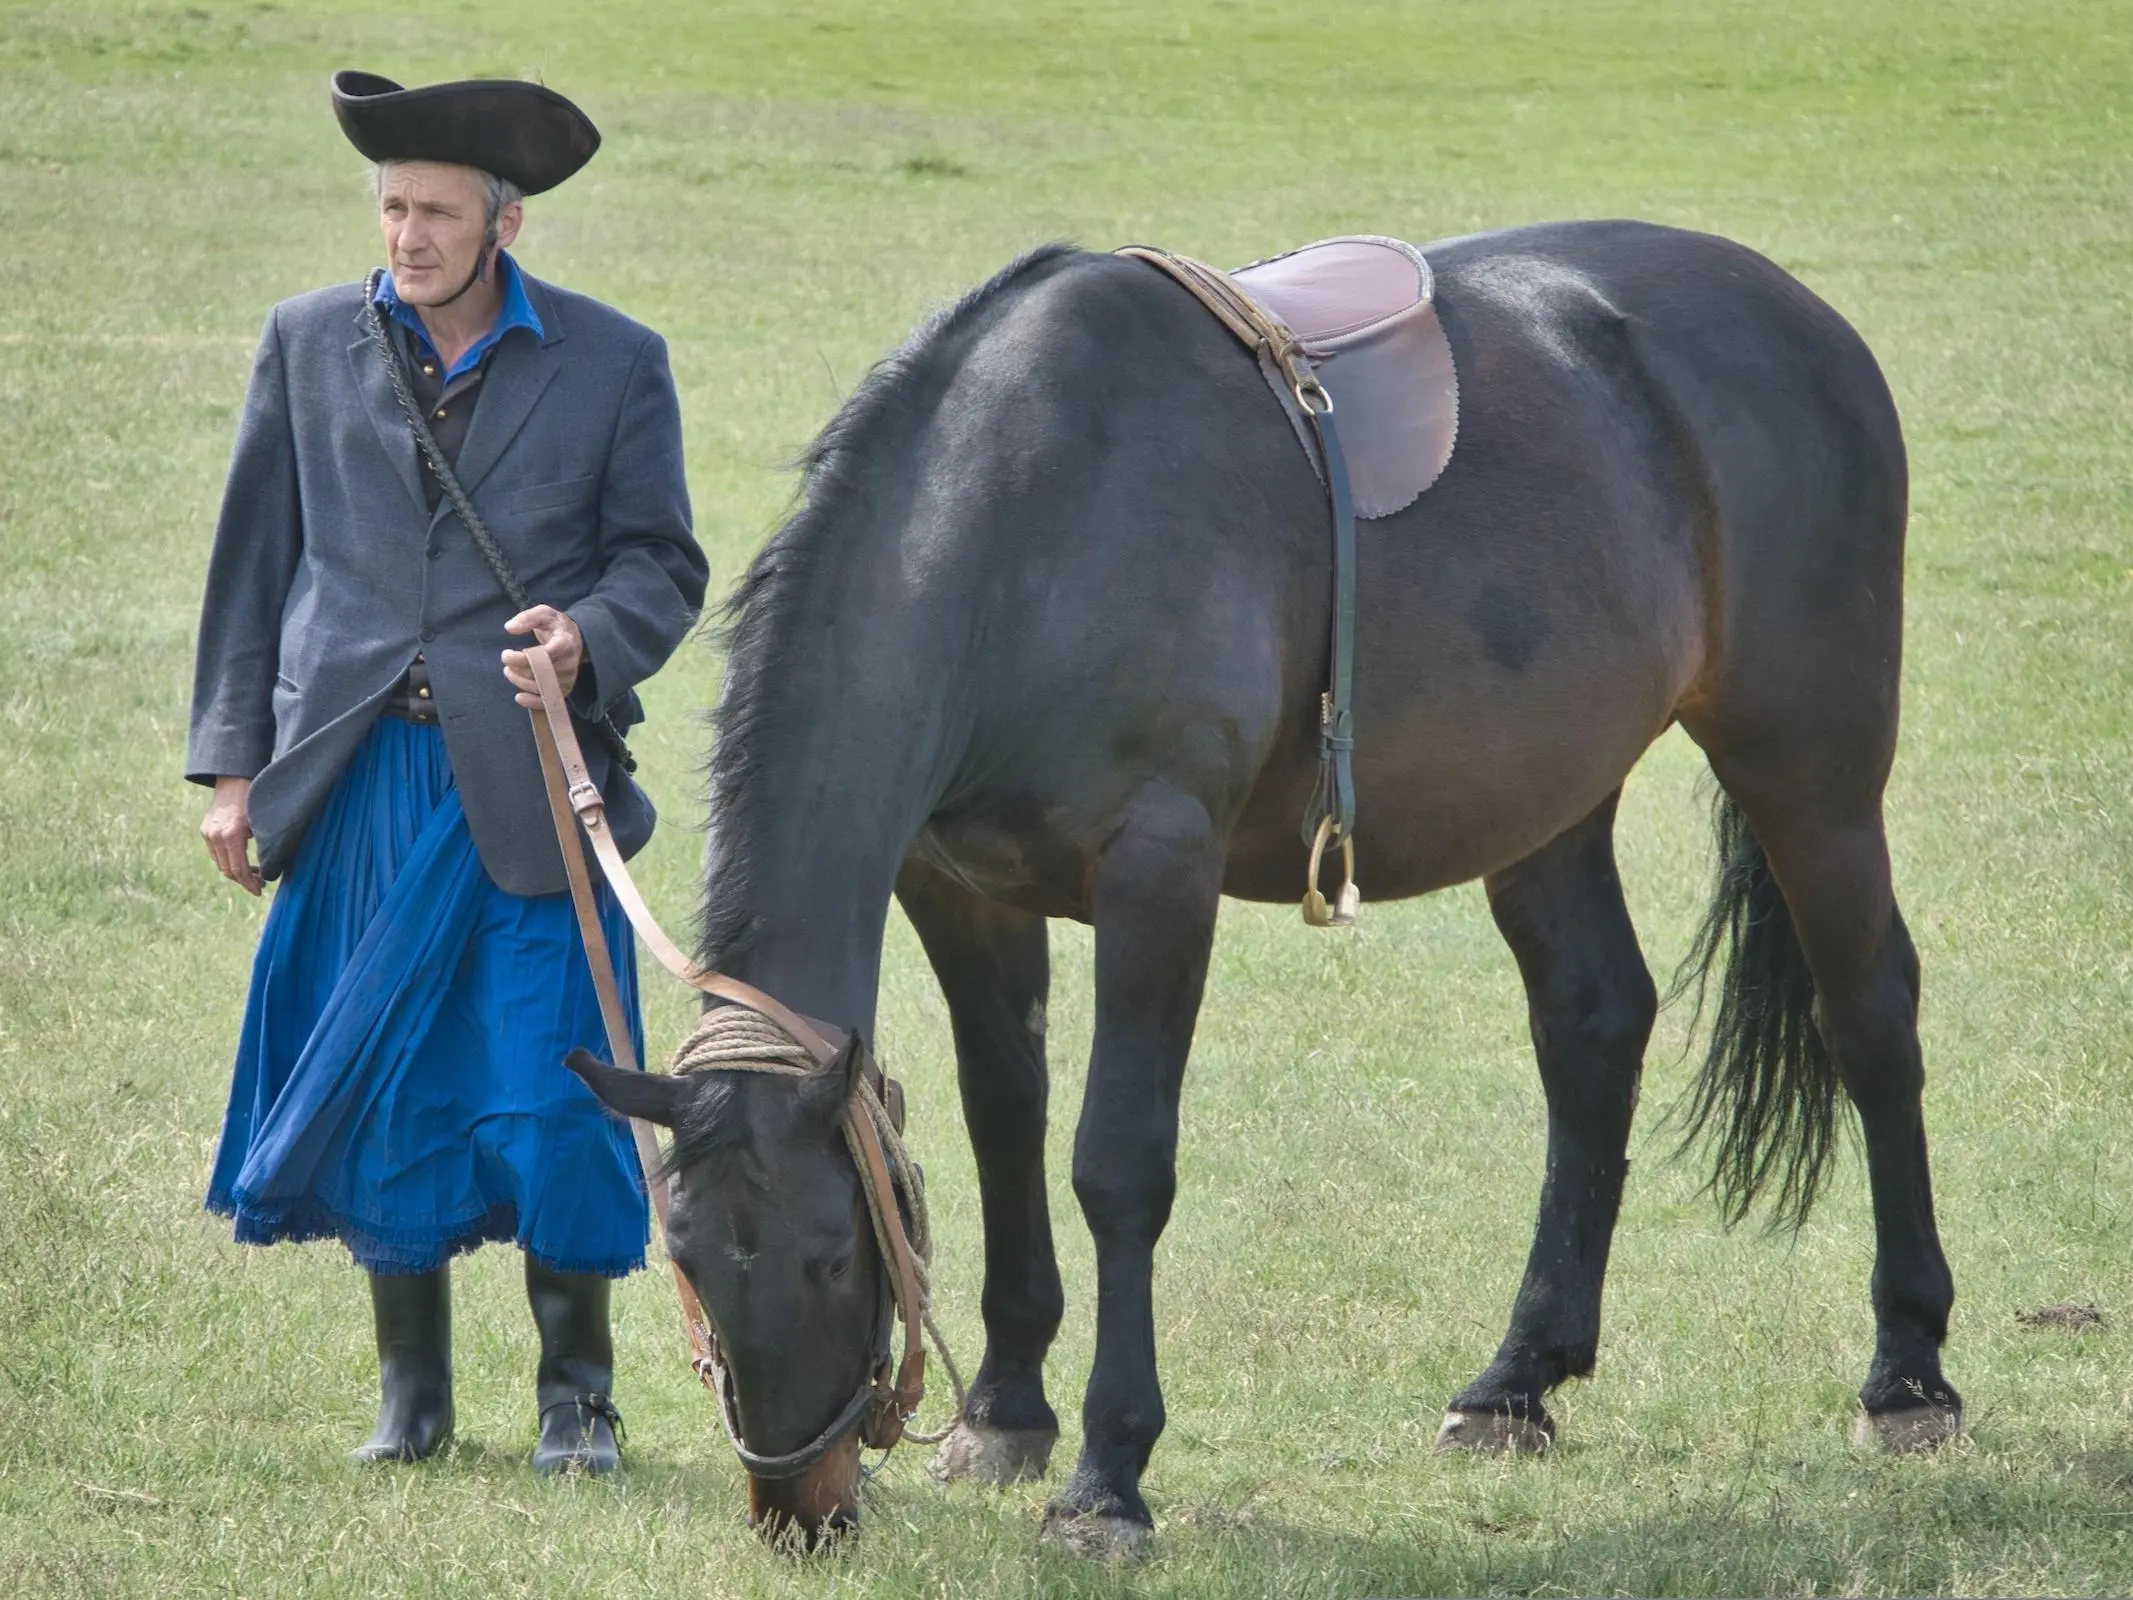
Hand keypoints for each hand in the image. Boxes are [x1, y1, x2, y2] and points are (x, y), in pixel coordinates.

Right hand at [201, 775, 261, 895]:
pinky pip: (216, 853)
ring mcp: (208, 833)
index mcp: (232, 834)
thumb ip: (264, 845)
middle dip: (244, 880)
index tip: (260, 890)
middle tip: (260, 883)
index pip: (238, 869)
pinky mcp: (205, 830)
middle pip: (227, 870)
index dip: (249, 883)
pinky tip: (243, 860)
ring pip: (220, 863)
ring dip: (236, 871)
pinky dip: (229, 860)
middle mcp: (215, 835)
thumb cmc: (255, 800)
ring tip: (254, 873)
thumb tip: (271, 868)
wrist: (234, 780)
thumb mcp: (263, 823)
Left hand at [502, 605, 585, 708]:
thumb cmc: (556, 626)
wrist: (575, 639)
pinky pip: (549, 701)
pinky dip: (533, 702)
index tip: (505, 654)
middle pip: (539, 674)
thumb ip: (527, 618)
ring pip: (541, 688)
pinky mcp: (565, 689)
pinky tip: (519, 697)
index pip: (542, 656)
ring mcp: (568, 678)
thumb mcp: (543, 613)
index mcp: (565, 643)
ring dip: (520, 683)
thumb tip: (509, 628)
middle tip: (506, 664)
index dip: (520, 659)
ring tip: (509, 673)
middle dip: (517, 671)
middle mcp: (569, 663)